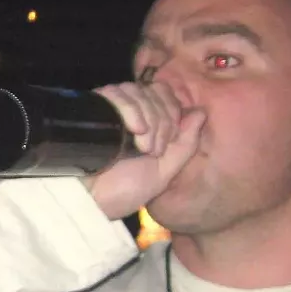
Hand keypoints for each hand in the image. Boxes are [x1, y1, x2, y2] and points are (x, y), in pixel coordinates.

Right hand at [83, 81, 205, 220]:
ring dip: (149, 117)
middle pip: (155, 91)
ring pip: (138, 91)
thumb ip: (185, 144)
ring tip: (140, 146)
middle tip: (152, 150)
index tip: (164, 146)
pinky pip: (117, 92)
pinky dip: (131, 109)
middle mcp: (128, 113)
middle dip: (162, 121)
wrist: (89, 201)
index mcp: (147, 124)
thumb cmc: (124, 191)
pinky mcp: (93, 108)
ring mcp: (110, 110)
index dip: (172, 114)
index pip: (166, 95)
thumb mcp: (164, 172)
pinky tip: (133, 131)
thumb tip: (201, 111)